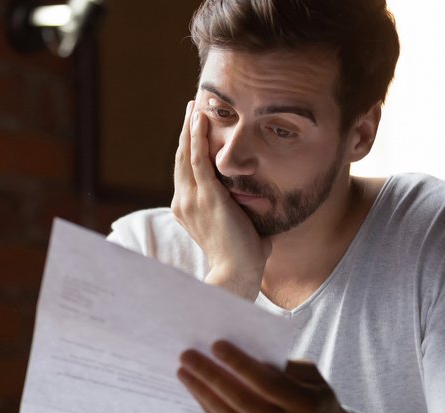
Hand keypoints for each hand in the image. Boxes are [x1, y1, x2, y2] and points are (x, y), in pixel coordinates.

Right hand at [171, 100, 270, 299]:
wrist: (237, 275)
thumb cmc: (243, 258)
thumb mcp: (240, 227)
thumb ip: (245, 212)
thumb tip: (263, 202)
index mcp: (188, 209)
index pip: (186, 172)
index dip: (189, 148)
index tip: (195, 129)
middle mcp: (184, 201)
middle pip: (182, 157)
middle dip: (187, 131)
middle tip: (191, 107)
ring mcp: (192, 198)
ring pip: (187, 153)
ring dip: (190, 127)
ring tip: (193, 105)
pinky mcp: (206, 196)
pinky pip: (198, 159)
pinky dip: (197, 136)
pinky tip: (199, 118)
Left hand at [177, 340, 353, 412]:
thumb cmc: (318, 404)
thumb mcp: (315, 380)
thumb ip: (286, 367)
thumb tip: (246, 352)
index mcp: (307, 406)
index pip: (267, 383)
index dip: (240, 364)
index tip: (216, 345)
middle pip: (242, 400)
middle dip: (211, 376)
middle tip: (188, 356)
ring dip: (203, 393)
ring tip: (185, 372)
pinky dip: (210, 410)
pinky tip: (198, 393)